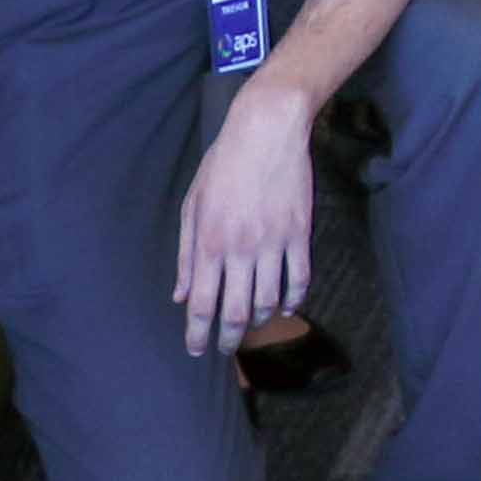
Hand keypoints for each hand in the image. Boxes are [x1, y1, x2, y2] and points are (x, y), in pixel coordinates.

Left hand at [173, 82, 316, 354]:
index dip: (198, 334)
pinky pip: (300, 277)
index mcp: (209, 242)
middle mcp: (240, 248)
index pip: (202, 304)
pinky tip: (286, 306)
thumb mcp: (193, 204)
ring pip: (269, 299)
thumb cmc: (223, 164)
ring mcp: (273, 242)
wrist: (267, 130)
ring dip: (260, 319)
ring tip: (253, 323)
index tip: (196, 350)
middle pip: (235, 310)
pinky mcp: (299, 233)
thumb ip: (186, 254)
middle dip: (228, 337)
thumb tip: (181, 295)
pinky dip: (294, 299)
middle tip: (225, 348)